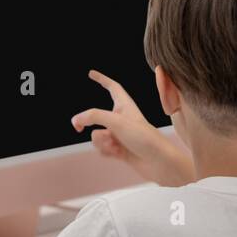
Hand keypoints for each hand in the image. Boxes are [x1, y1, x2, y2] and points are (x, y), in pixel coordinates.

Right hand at [71, 70, 195, 186]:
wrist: (159, 162)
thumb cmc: (145, 138)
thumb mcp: (117, 122)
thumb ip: (94, 117)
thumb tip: (77, 119)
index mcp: (125, 105)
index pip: (112, 87)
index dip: (102, 79)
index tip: (91, 73)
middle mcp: (122, 118)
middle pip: (96, 116)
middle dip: (88, 123)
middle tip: (77, 127)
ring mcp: (120, 134)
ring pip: (97, 134)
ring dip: (101, 141)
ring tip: (114, 145)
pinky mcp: (120, 149)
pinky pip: (102, 148)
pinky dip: (106, 151)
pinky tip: (117, 154)